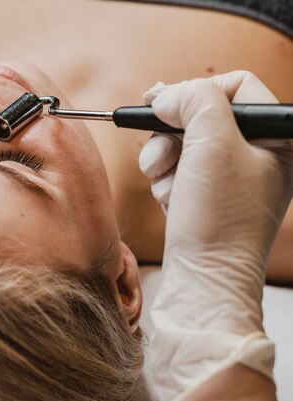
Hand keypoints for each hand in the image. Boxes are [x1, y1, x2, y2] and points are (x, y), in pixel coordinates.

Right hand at [138, 71, 291, 400]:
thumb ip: (195, 100)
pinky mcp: (206, 194)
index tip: (164, 107)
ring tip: (166, 183)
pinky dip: (166, 180)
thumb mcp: (214, 144)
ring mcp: (230, 175)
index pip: (236, 85)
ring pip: (183, 141)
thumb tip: (167, 95)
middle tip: (160, 150)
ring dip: (164, 158)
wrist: (205, 278)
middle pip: (203, 113)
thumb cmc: (220, 217)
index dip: (197, 91)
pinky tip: (170, 199)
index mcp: (277, 136)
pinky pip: (177, 168)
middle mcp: (257, 153)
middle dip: (173, 131)